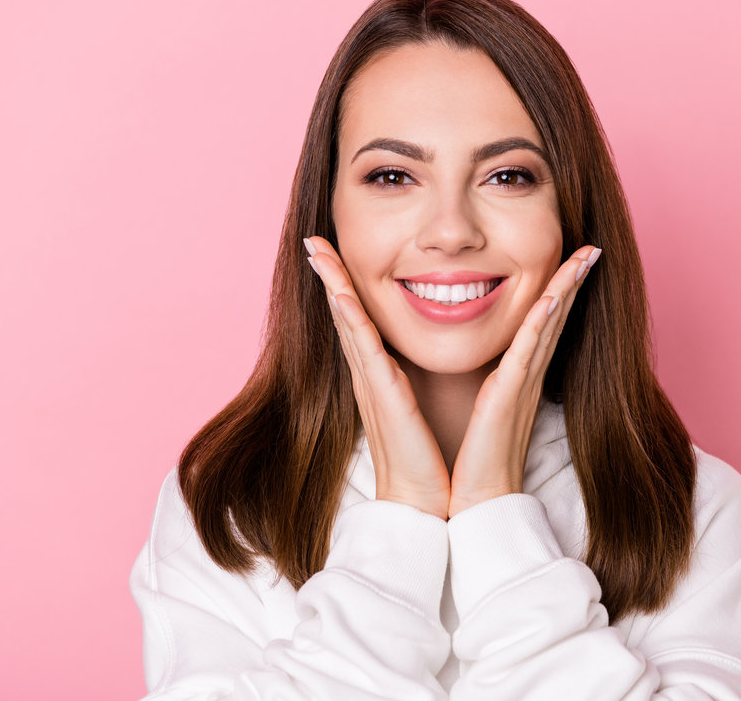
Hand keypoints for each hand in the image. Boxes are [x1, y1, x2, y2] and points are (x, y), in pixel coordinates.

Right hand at [304, 236, 450, 519]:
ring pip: (348, 320)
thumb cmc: (429, 458)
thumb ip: (418, 381)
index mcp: (382, 375)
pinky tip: (339, 291)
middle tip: (312, 238)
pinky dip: (350, 315)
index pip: (359, 320)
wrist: (424, 502)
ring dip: (332, 282)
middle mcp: (371, 374)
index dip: (344, 285)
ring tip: (317, 247)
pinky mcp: (383, 394)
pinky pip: (364, 346)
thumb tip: (420, 364)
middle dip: (328, 274)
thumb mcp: (422, 408)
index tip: (331, 253)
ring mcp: (372, 382)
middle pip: (344, 312)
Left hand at [448, 245, 601, 517]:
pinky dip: (543, 321)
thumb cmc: (470, 462)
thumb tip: (481, 373)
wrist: (471, 502)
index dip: (559, 292)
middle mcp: (525, 376)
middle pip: (555, 317)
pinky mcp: (510, 394)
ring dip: (566, 288)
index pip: (541, 325)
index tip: (572, 262)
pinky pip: (528, 350)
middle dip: (572, 280)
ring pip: (549, 325)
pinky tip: (553, 296)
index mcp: (516, 378)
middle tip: (591, 248)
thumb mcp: (477, 411)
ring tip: (585, 256)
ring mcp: (521, 383)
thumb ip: (484, 386)